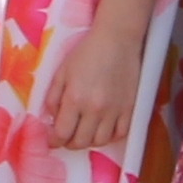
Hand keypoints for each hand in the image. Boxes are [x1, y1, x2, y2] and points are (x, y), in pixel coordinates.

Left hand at [38, 23, 145, 154]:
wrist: (117, 39)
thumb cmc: (86, 53)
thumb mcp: (61, 72)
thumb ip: (53, 98)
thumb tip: (52, 119)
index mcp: (75, 99)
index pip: (61, 133)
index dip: (53, 140)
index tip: (52, 139)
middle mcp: (95, 109)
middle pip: (80, 142)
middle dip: (69, 143)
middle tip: (67, 136)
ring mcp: (115, 110)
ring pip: (100, 141)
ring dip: (89, 141)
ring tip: (84, 132)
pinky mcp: (130, 107)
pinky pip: (121, 133)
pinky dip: (110, 136)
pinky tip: (104, 129)